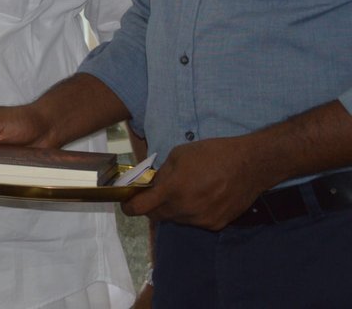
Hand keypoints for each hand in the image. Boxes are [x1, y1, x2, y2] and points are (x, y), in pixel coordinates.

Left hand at [122, 135, 269, 229]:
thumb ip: (162, 174)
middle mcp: (185, 209)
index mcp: (173, 190)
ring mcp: (202, 220)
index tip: (127, 204)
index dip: (130, 207)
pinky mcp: (216, 224)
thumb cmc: (213, 154)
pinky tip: (202, 197)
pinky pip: (195, 221)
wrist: (250, 165)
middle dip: (152, 206)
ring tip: (185, 191)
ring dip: (173, 209)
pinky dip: (192, 212)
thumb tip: (153, 185)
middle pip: (158, 215)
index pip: (141, 208)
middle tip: (156, 194)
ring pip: (177, 219)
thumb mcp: (179, 155)